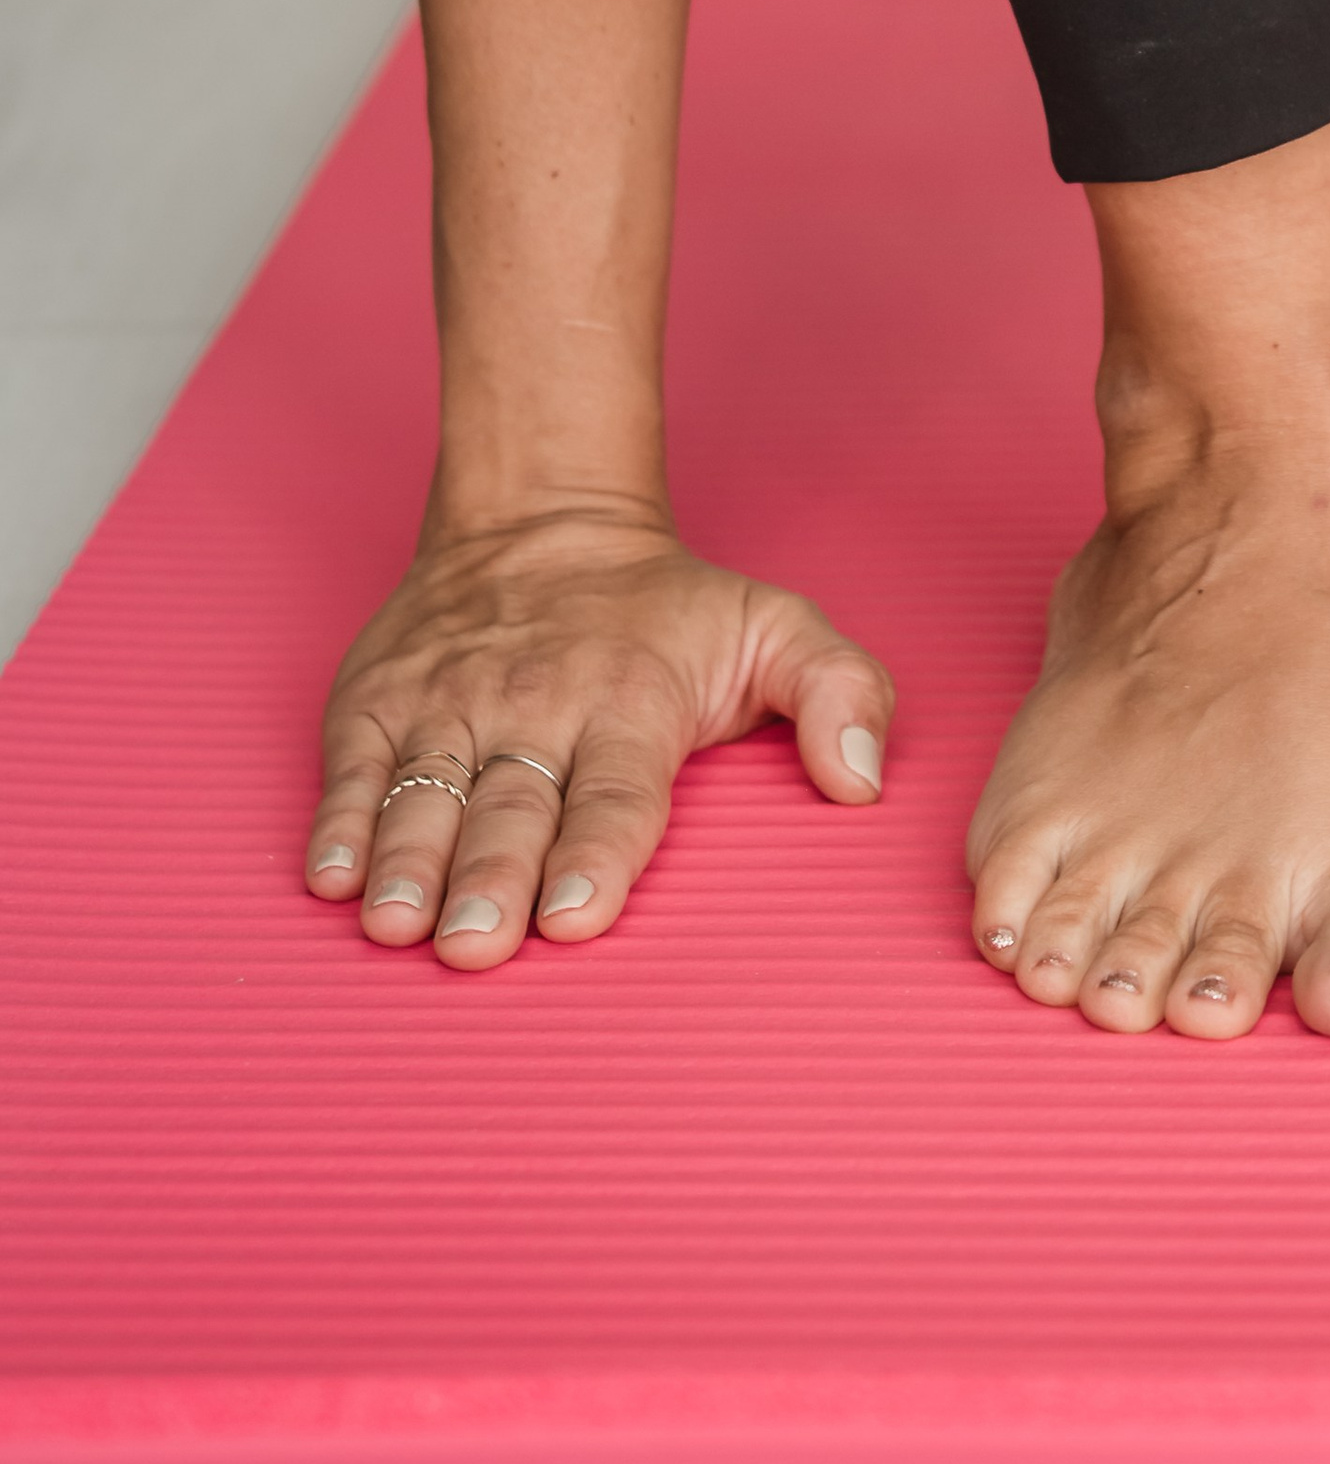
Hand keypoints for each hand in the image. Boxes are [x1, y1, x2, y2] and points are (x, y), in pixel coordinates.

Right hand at [306, 500, 895, 969]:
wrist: (539, 519)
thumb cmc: (664, 608)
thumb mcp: (774, 627)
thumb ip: (841, 693)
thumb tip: (863, 779)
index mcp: (629, 703)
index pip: (615, 794)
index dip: (596, 854)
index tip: (577, 913)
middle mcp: (533, 705)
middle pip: (511, 808)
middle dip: (491, 879)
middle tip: (475, 944)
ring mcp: (446, 703)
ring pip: (425, 793)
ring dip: (408, 862)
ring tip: (396, 924)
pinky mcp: (377, 700)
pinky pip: (355, 767)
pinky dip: (340, 819)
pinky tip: (333, 877)